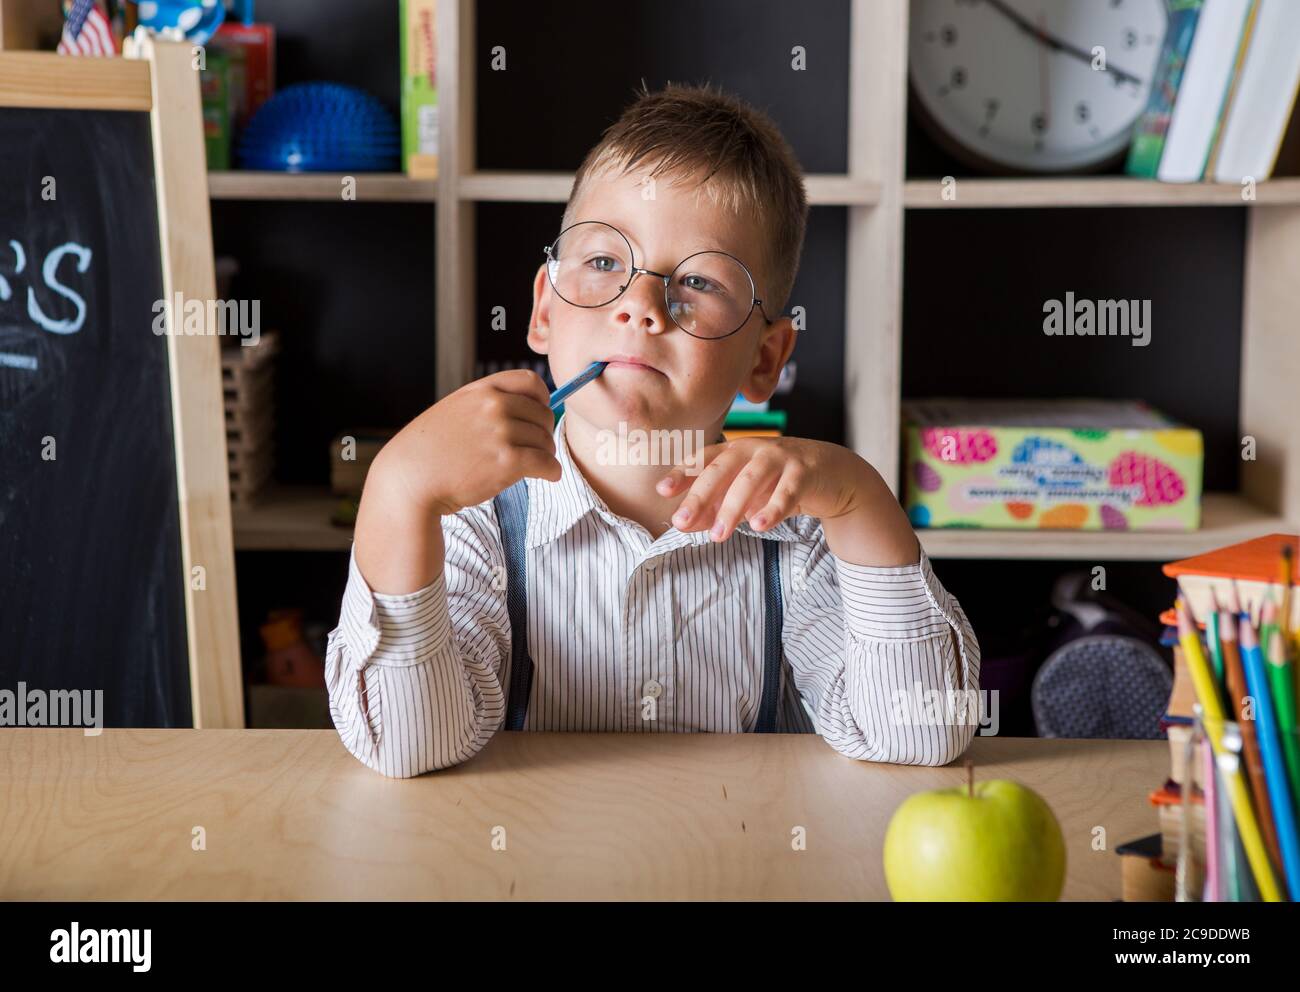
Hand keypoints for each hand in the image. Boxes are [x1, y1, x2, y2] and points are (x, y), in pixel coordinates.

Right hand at [368, 369, 561, 516]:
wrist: (410, 480)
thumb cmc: (429, 451)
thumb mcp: (454, 411)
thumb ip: (484, 405)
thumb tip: (521, 409)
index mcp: (481, 390)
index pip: (530, 381)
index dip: (542, 399)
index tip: (539, 414)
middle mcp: (494, 406)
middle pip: (543, 414)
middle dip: (544, 432)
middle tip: (536, 448)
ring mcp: (501, 433)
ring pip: (545, 441)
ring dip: (545, 455)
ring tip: (535, 465)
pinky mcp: (507, 462)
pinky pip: (546, 463)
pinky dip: (552, 471)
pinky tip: (547, 476)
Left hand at [654, 436, 867, 541]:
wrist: (832, 474)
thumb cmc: (780, 483)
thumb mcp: (744, 496)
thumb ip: (714, 508)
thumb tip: (681, 524)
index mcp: (736, 450)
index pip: (703, 459)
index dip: (682, 473)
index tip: (662, 491)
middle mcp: (754, 449)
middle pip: (721, 469)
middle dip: (699, 496)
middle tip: (681, 522)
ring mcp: (781, 457)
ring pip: (751, 479)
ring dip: (732, 507)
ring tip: (719, 535)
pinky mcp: (805, 472)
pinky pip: (787, 491)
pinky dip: (772, 508)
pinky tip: (758, 526)